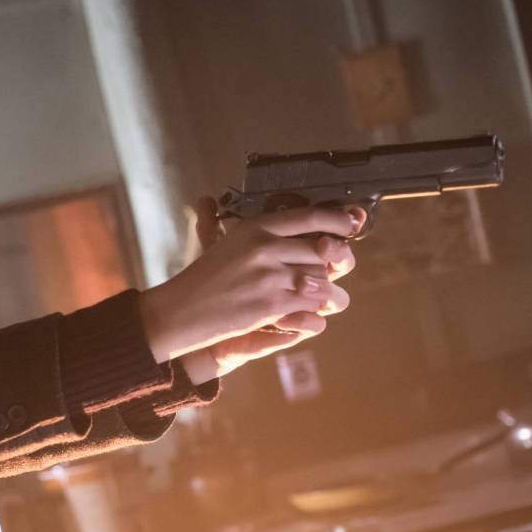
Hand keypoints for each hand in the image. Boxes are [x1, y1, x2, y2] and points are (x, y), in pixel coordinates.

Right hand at [140, 197, 365, 380]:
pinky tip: (304, 315)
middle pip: (323, 253)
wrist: (180, 311)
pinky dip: (313, 314)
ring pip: (322, 282)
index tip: (350, 225)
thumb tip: (303, 233)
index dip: (337, 221)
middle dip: (330, 267)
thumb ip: (261, 235)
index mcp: (256, 227)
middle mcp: (266, 247)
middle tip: (328, 275)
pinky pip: (312, 307)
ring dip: (327, 294)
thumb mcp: (227, 244)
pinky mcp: (272, 305)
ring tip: (322, 300)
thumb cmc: (203, 279)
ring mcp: (270, 276)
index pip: (310, 217)